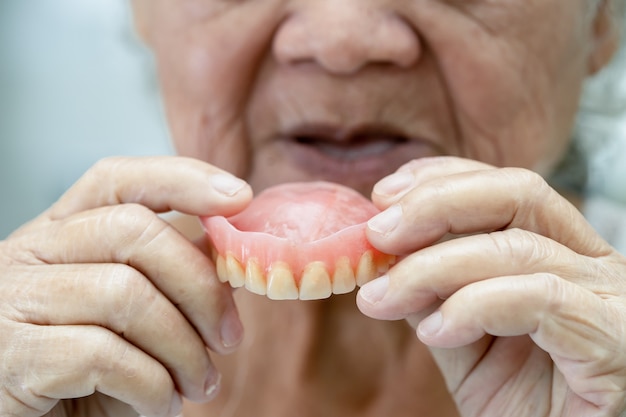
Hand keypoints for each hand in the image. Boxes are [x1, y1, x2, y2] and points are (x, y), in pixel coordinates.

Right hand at [0, 156, 251, 416]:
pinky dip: (151, 384)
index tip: (239, 196)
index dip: (183, 179)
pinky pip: (102, 355)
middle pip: (134, 232)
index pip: (119, 180)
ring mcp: (14, 300)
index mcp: (62, 234)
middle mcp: (30, 253)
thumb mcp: (132, 317)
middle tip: (228, 338)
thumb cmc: (86, 374)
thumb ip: (170, 276)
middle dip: (201, 287)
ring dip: (183, 348)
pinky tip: (160, 404)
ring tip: (199, 384)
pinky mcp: (12, 356)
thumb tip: (230, 249)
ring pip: (125, 294)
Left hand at [357, 157, 625, 415]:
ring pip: (517, 248)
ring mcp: (612, 300)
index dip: (440, 180)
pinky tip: (435, 331)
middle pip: (518, 194)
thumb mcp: (461, 338)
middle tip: (376, 235)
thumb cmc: (518, 403)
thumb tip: (384, 252)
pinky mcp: (616, 340)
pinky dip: (473, 306)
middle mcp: (595, 265)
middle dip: (435, 204)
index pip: (503, 188)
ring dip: (432, 267)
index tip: (383, 197)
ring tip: (383, 297)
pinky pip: (539, 299)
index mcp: (562, 253)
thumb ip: (432, 292)